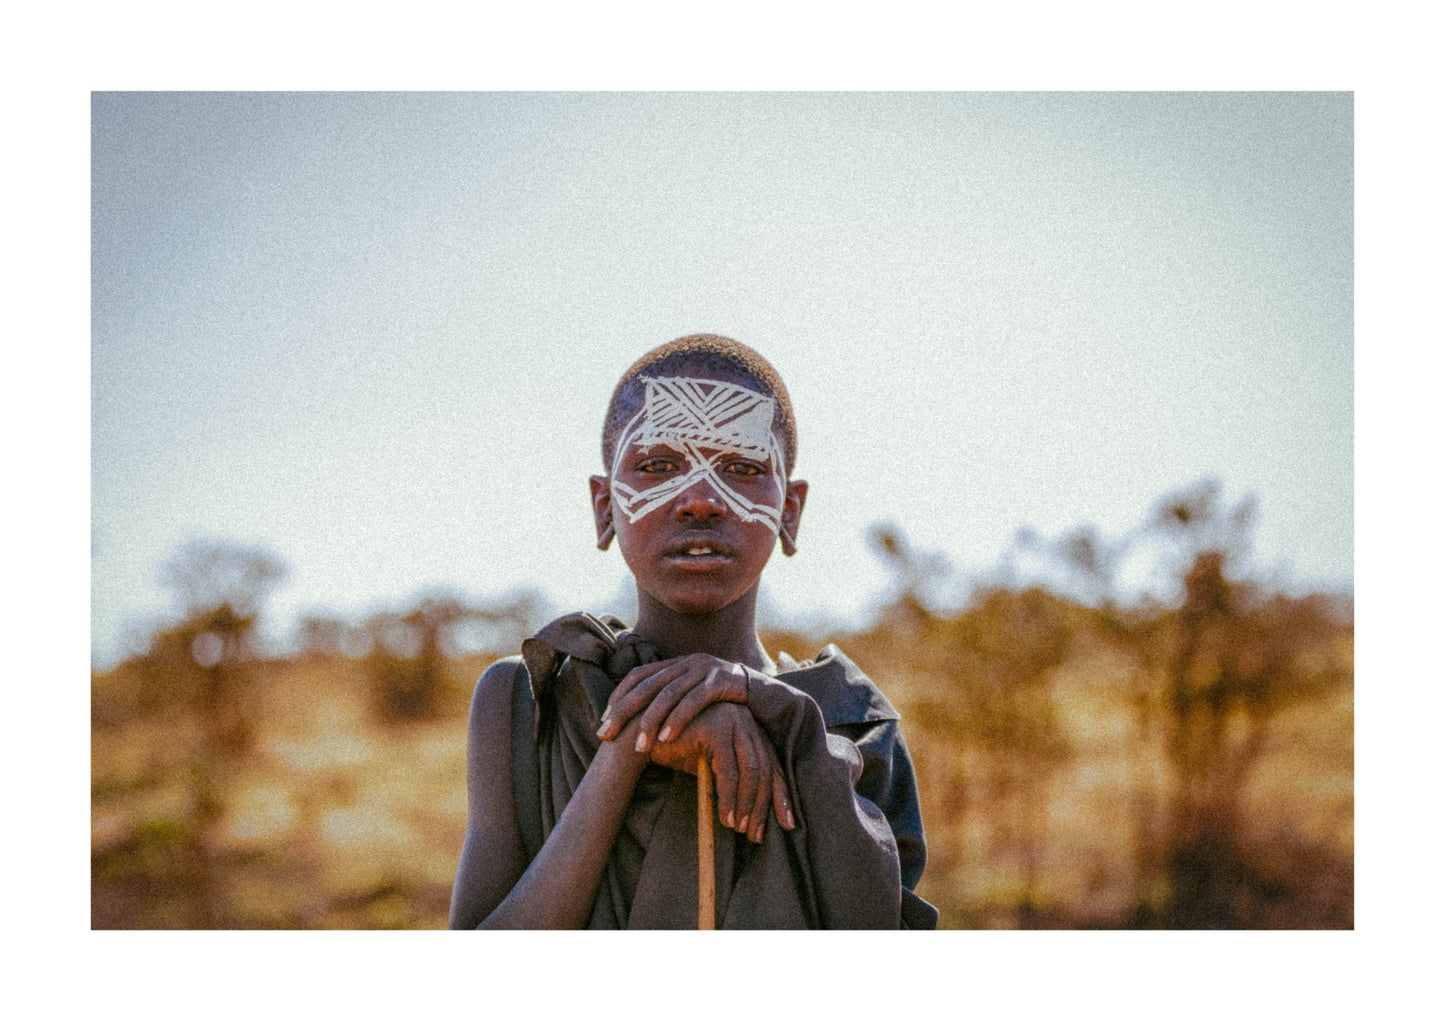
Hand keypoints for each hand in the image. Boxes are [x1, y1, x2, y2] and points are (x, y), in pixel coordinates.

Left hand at [596, 653, 754, 752]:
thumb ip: (673, 704)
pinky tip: (666, 737)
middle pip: (647, 685)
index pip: (638, 676)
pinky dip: (679, 719)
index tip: (602, 721)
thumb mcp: (696, 700)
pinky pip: (695, 700)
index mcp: (677, 664)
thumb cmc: (727, 705)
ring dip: (650, 721)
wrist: (771, 696)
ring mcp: (705, 668)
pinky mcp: (723, 680)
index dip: (618, 697)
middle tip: (605, 735)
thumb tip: (641, 724)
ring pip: (669, 694)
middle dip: (623, 711)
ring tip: (638, 746)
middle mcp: (687, 662)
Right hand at [646, 703, 794, 842]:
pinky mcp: (716, 728)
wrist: (640, 734)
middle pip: (765, 768)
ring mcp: (732, 720)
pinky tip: (725, 818)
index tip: (787, 823)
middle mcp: (745, 719)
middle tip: (756, 835)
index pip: (771, 763)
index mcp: (747, 726)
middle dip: (763, 807)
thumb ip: (733, 777)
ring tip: (738, 829)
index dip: (780, 795)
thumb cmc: (674, 750)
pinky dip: (730, 798)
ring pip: (751, 771)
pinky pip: (729, 771)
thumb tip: (755, 812)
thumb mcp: (709, 765)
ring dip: (746, 805)